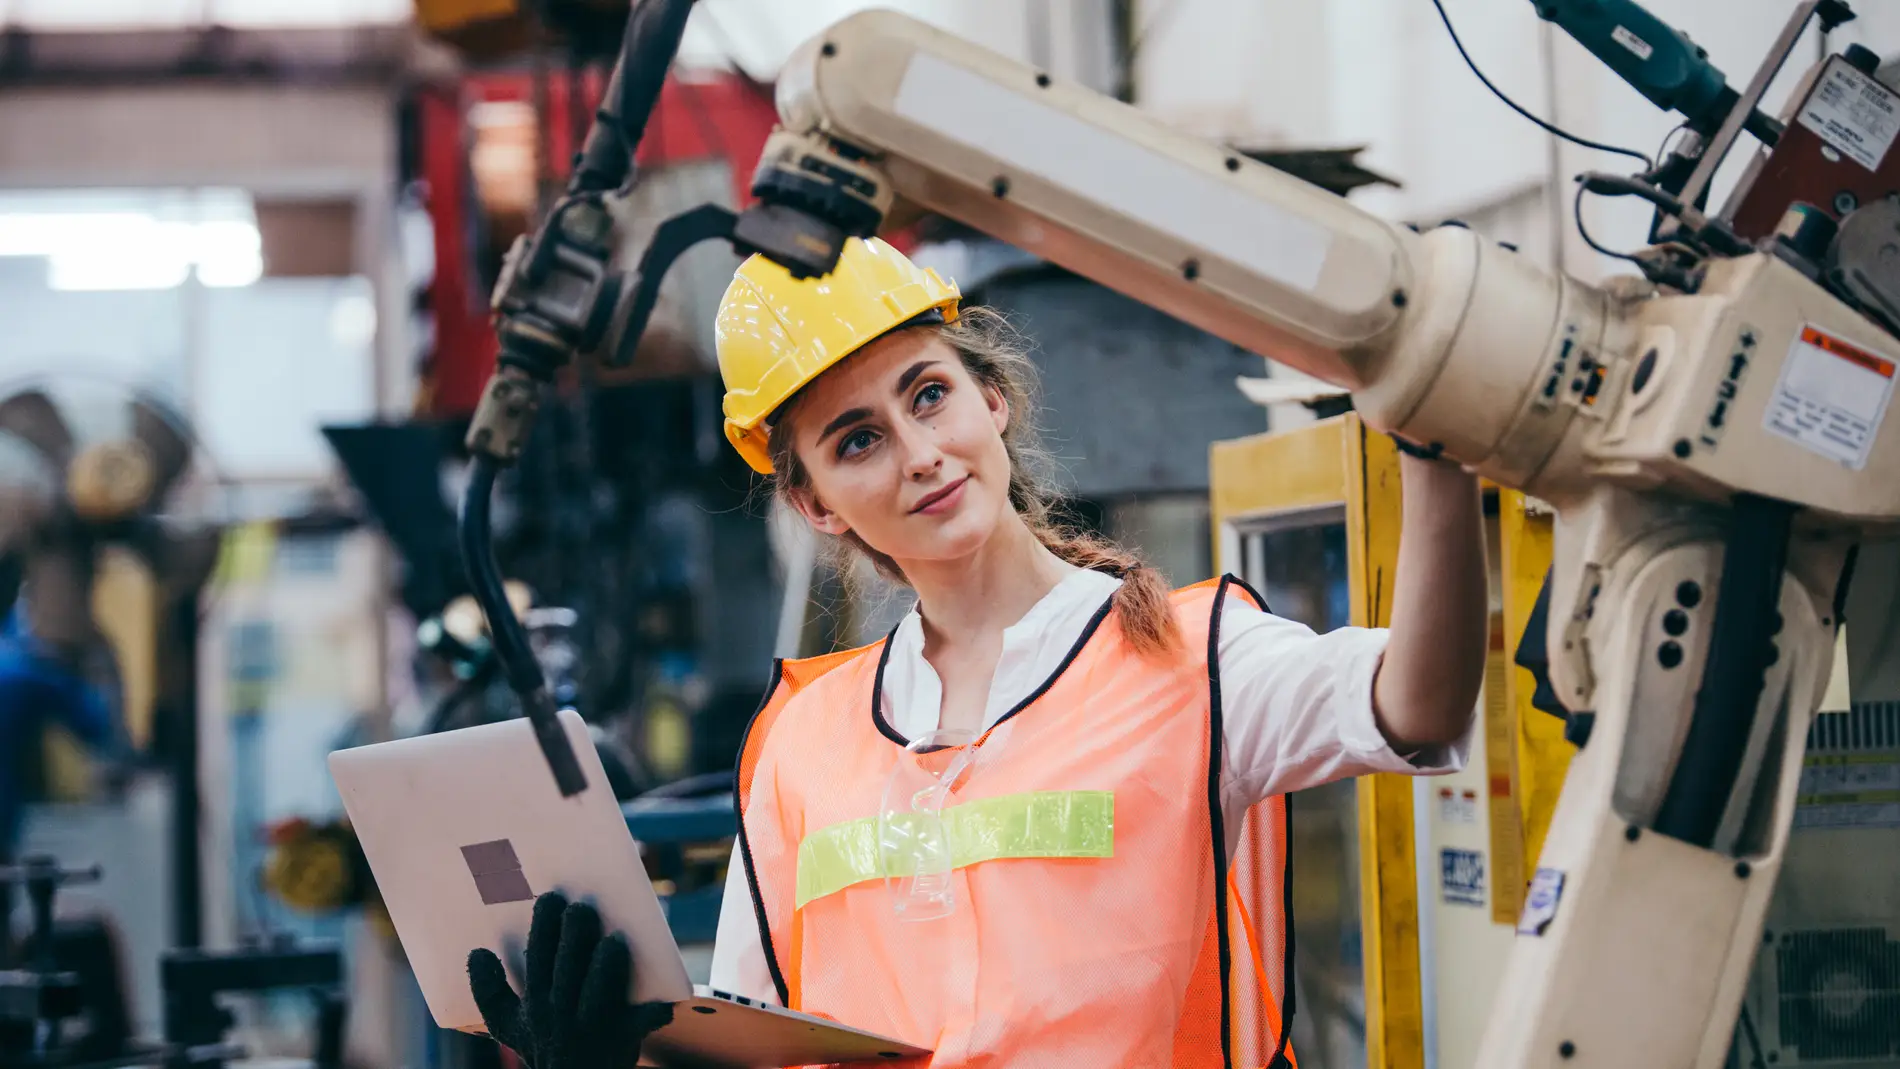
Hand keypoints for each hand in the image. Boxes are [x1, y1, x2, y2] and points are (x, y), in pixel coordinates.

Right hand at [467, 892, 672, 1068]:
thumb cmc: (544, 1042)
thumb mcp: (507, 1024)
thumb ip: (489, 991)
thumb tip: (476, 952)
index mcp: (535, 1003)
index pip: (537, 959)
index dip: (543, 928)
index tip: (551, 898)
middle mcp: (560, 1015)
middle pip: (566, 970)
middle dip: (573, 938)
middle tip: (582, 908)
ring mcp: (592, 1028)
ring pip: (596, 994)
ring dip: (605, 968)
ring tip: (615, 941)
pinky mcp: (623, 1039)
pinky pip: (639, 1024)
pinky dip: (653, 1013)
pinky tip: (665, 1000)